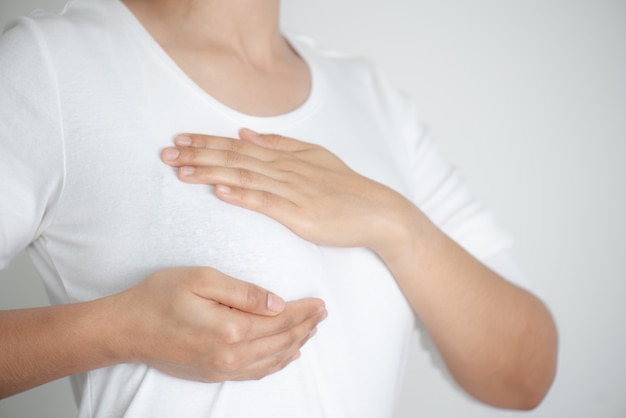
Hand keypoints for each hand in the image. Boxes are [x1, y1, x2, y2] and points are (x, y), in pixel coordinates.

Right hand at [114, 267, 325, 381]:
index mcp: (231, 328)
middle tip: (322, 313)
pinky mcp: (215, 373)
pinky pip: (257, 372)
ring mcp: (223, 368)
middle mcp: (232, 354)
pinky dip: (278, 363)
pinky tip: (287, 355)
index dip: (304, 311)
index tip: (320, 302)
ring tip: (311, 330)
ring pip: (273, 359)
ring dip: (296, 344)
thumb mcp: (202, 280)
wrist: (126, 330)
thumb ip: (244, 292)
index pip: (280, 320)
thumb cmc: (159, 297)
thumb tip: (278, 303)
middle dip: (306, 326)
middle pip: (281, 341)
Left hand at [161, 129, 412, 250]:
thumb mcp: (315, 156)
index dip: (207, 143)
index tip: (180, 140)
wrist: (378, 212)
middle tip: (167, 153)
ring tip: (181, 171)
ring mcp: (293, 192)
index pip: (239, 147)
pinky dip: (242, 196)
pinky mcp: (300, 215)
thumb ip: (280, 144)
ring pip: (245, 178)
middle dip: (198, 155)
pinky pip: (266, 203)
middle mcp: (285, 170)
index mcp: (286, 157)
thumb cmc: (345, 188)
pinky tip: (219, 191)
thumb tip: (245, 132)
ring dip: (211, 173)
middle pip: (235, 159)